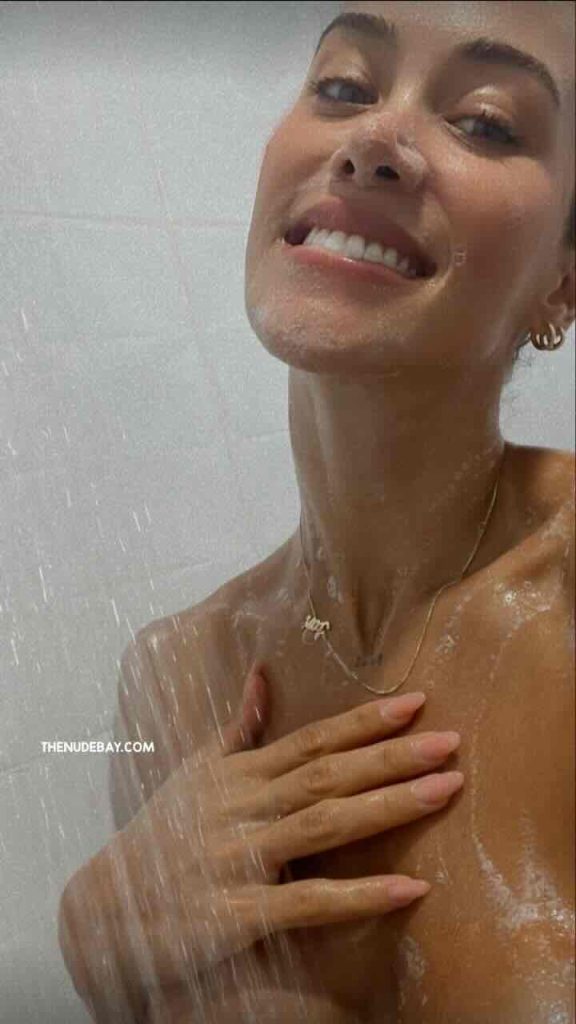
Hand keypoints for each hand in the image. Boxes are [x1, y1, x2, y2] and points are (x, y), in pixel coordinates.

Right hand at [109, 666, 462, 994]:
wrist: (105, 908)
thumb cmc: (161, 835)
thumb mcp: (196, 772)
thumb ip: (237, 727)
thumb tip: (262, 672)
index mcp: (239, 775)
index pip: (312, 740)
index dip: (364, 722)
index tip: (416, 703)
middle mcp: (243, 808)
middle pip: (328, 774)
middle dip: (392, 756)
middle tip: (450, 742)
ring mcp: (239, 857)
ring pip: (323, 824)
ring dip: (388, 807)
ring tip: (444, 790)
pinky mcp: (236, 913)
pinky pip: (306, 901)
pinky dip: (359, 895)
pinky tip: (409, 889)